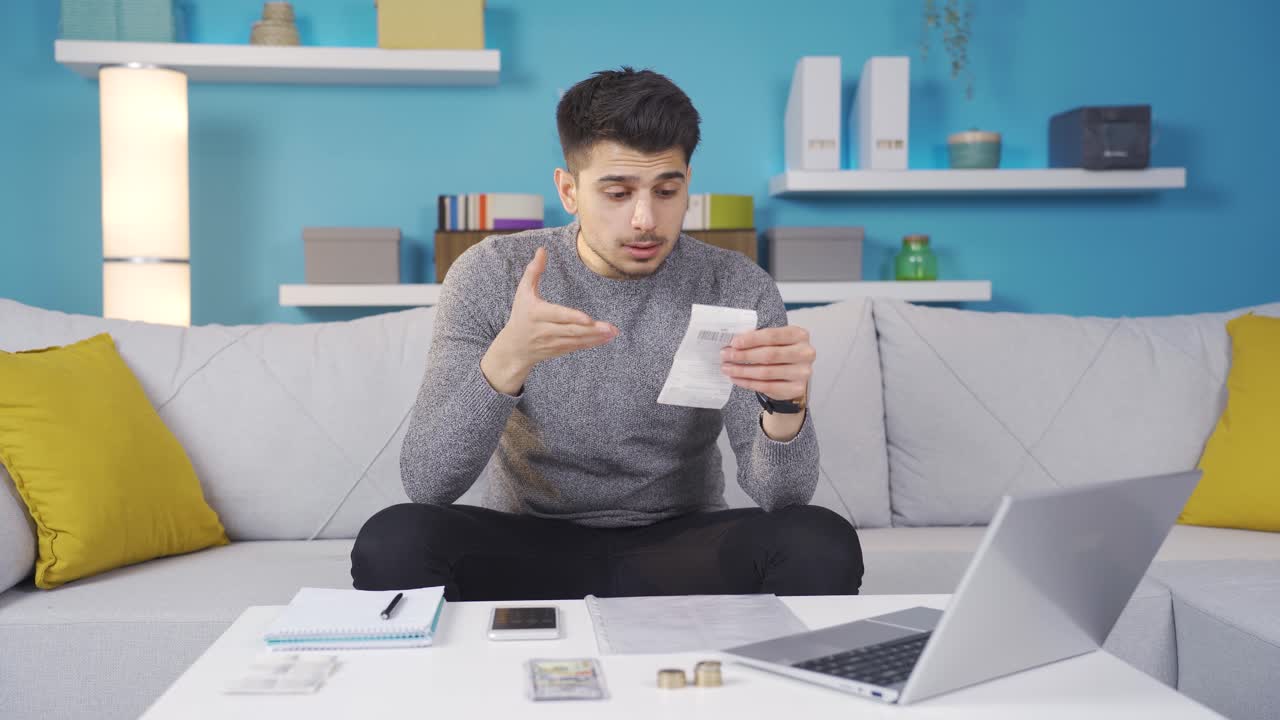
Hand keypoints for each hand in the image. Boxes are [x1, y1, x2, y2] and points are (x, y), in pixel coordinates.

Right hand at [481, 247, 617, 393]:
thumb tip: (542, 249)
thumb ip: (533, 271)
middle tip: (611, 328)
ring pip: (576, 340)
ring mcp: (553, 342)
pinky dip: (592, 343)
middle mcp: (545, 330)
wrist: (515, 347)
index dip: (573, 317)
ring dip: (596, 337)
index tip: (588, 319)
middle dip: (592, 330)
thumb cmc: (521, 314)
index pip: (558, 315)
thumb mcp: (523, 292)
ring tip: (613, 332)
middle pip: (571, 330)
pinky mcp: (559, 350)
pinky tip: (606, 338)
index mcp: (537, 313)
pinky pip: (577, 347)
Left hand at [720, 326, 813, 403]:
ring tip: (727, 368)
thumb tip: (734, 342)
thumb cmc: (781, 352)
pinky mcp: (796, 388)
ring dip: (742, 370)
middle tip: (726, 356)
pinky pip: (767, 386)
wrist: (794, 375)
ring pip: (766, 372)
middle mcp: (805, 353)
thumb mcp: (775, 340)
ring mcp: (802, 372)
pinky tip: (736, 379)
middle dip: (743, 355)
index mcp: (800, 335)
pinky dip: (748, 382)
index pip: (772, 335)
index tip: (734, 343)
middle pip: (769, 354)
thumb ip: (759, 338)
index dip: (751, 339)